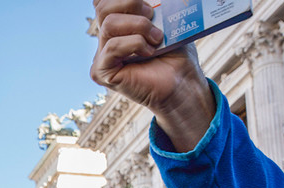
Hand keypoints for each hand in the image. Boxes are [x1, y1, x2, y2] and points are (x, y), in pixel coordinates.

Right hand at [91, 0, 213, 150]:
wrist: (182, 83)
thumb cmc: (176, 54)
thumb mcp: (166, 22)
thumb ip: (152, 7)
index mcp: (117, 26)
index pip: (103, 2)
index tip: (147, 2)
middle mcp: (105, 39)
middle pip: (102, 7)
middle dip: (130, 3)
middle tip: (151, 14)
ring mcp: (101, 56)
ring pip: (109, 24)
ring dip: (139, 26)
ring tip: (157, 38)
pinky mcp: (102, 72)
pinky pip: (112, 47)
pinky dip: (135, 44)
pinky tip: (149, 51)